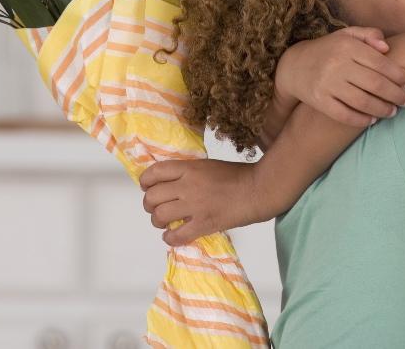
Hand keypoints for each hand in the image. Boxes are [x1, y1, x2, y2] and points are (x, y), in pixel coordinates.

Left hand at [139, 159, 269, 246]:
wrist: (259, 189)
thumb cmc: (239, 176)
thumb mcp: (209, 165)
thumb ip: (189, 173)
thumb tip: (172, 183)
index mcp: (190, 168)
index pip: (155, 172)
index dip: (146, 181)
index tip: (147, 187)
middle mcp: (188, 186)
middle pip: (152, 197)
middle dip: (149, 204)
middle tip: (156, 208)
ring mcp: (195, 206)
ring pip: (160, 216)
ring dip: (158, 221)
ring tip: (164, 222)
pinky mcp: (204, 224)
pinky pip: (176, 235)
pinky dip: (169, 238)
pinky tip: (172, 236)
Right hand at [275, 26, 404, 126]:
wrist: (293, 66)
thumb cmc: (328, 50)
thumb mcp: (346, 35)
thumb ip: (369, 35)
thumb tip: (387, 47)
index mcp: (346, 46)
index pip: (379, 62)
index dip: (398, 74)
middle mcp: (337, 65)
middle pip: (375, 84)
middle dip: (396, 94)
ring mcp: (327, 84)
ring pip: (362, 101)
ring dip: (383, 109)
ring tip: (393, 111)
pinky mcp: (319, 101)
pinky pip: (344, 114)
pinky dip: (361, 120)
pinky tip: (372, 120)